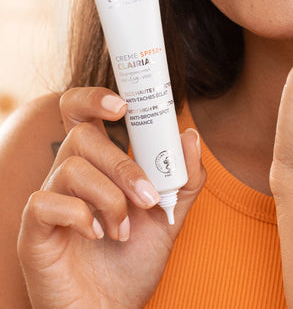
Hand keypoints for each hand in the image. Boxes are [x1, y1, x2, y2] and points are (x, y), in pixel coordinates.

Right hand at [17, 87, 204, 308]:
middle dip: (123, 166)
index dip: (94, 98)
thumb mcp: (169, 218)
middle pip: (83, 137)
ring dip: (109, 198)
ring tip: (122, 229)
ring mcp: (49, 200)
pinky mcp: (34, 229)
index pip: (81, 114)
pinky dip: (80, 215)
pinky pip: (46, 201)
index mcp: (97, 165)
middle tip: (147, 197)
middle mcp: (69, 175)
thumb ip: (183, 179)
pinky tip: (96, 235)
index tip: (123, 105)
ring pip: (72, 167)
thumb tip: (190, 135)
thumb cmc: (133, 262)